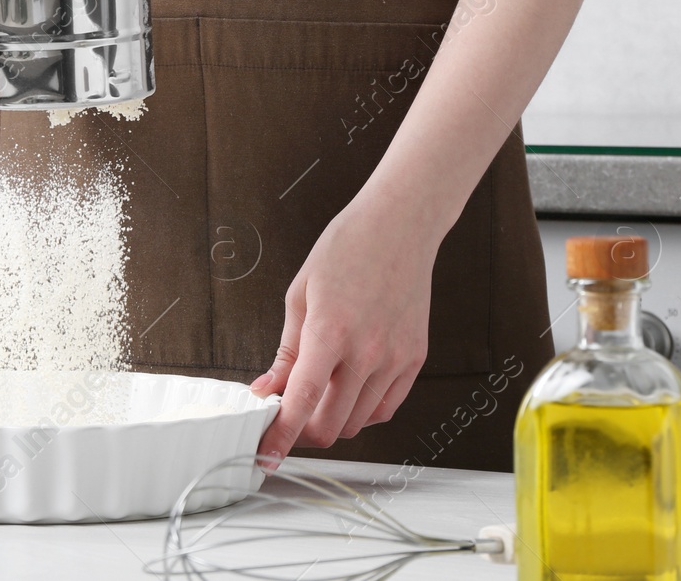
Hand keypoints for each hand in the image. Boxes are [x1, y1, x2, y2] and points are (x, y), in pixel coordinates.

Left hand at [251, 196, 435, 466]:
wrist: (399, 226)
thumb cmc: (345, 250)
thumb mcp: (300, 296)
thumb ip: (286, 351)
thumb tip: (268, 389)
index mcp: (329, 332)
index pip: (301, 402)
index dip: (281, 436)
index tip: (266, 455)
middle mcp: (366, 352)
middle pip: (331, 424)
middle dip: (303, 431)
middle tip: (287, 416)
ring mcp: (395, 358)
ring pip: (358, 421)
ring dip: (332, 420)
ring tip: (317, 394)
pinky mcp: (414, 359)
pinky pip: (386, 407)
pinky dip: (362, 411)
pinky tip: (347, 392)